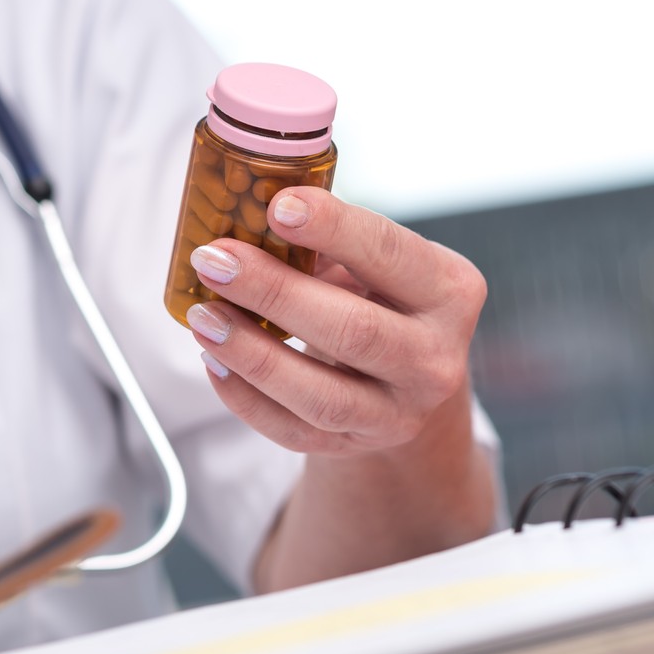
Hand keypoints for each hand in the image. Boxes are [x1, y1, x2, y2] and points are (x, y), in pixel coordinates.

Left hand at [183, 187, 485, 456]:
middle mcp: (436, 358)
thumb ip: (327, 238)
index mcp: (449, 290)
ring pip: (321, 395)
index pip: (391, 253)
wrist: (407, 381)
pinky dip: (245, 397)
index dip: (334, 228)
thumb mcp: (374, 262)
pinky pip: (293, 430)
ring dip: (252, 353)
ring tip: (203, 315)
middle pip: (354, 330)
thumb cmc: (379, 300)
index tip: (277, 207)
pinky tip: (213, 360)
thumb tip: (248, 211)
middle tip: (214, 261)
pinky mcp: (356, 445)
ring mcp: (399, 412)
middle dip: (275, 292)